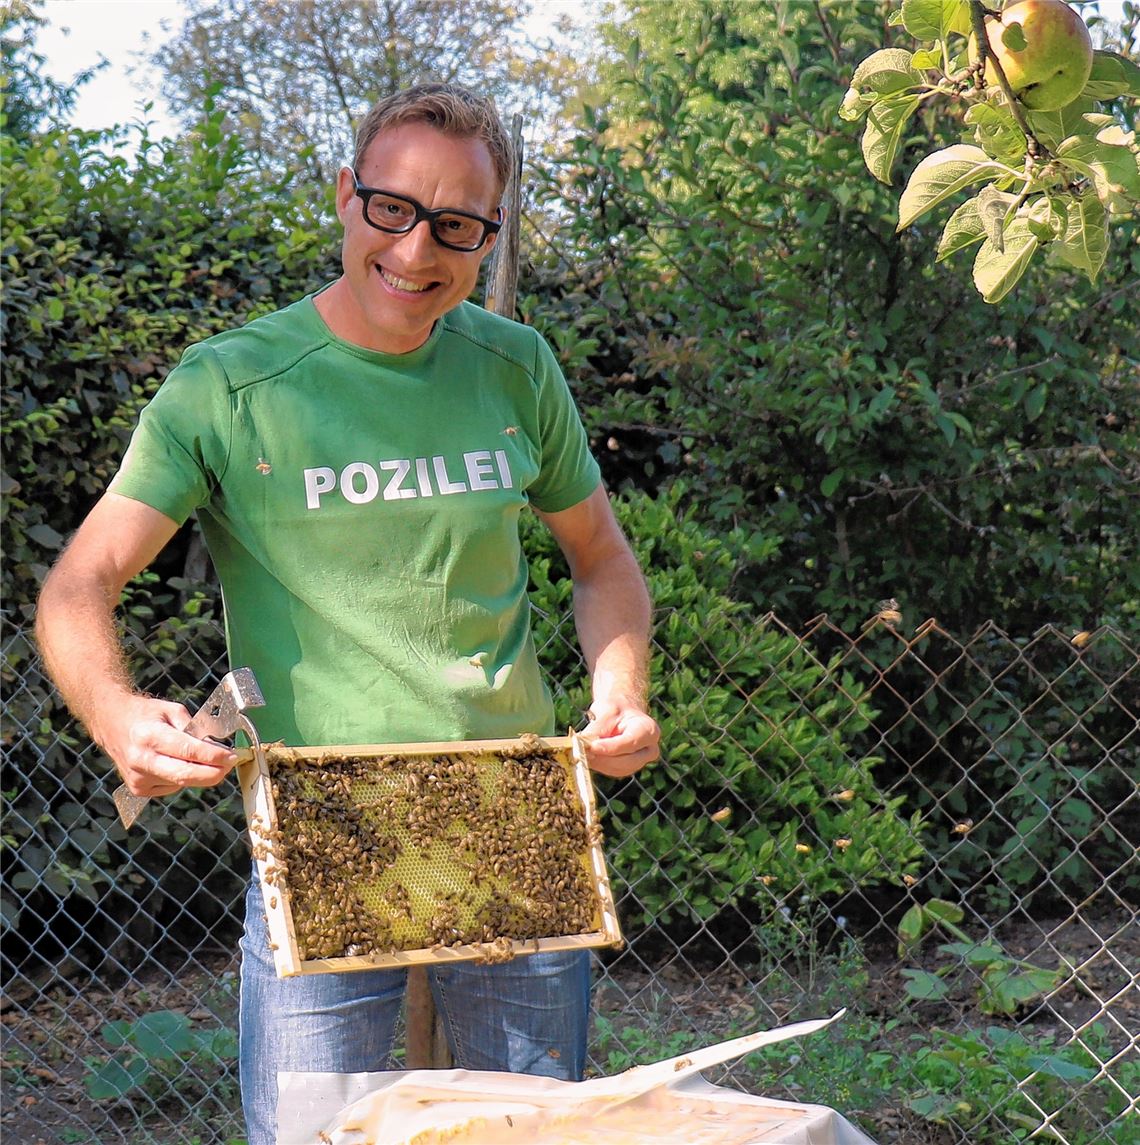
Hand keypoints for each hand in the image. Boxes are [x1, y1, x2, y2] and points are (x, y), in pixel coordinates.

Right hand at [98, 694, 239, 797]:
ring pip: (182, 782)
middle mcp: (141, 760)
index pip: (188, 752)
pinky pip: (172, 786)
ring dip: (198, 773)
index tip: (232, 756)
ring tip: (196, 757)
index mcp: (150, 736)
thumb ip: (195, 729)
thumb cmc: (145, 715)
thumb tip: (217, 749)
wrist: (112, 724)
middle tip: (229, 765)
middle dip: (213, 773)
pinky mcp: (138, 789)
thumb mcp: (172, 710)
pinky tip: (173, 763)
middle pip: (185, 775)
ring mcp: (138, 778)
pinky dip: (181, 777)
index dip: (214, 757)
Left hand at [581, 698, 659, 777]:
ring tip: (581, 751)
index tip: (593, 747)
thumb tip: (583, 744)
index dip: (611, 747)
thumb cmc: (615, 710)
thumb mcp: (606, 710)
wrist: (620, 714)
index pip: (631, 742)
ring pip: (617, 769)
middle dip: (602, 758)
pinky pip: (611, 771)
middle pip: (626, 761)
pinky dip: (597, 764)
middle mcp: (649, 750)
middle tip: (581, 752)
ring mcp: (640, 762)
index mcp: (649, 730)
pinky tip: (587, 755)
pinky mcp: (627, 769)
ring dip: (597, 762)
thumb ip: (597, 728)